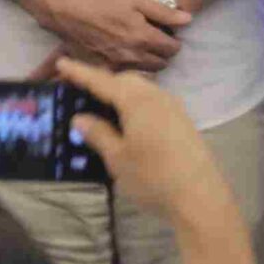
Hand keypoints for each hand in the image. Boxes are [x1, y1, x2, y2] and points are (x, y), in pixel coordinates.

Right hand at [40, 0, 188, 72]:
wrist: (66, 11)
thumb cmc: (100, 1)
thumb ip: (162, 11)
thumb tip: (188, 19)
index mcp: (144, 37)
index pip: (173, 49)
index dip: (173, 41)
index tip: (166, 34)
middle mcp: (134, 55)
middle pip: (161, 63)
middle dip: (162, 54)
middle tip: (154, 42)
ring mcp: (118, 64)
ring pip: (145, 71)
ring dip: (147, 62)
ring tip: (139, 49)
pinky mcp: (104, 68)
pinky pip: (125, 73)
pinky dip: (129, 68)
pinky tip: (123, 56)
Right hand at [57, 58, 235, 220]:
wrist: (201, 200)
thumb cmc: (153, 177)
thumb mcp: (117, 158)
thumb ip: (98, 133)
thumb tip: (81, 118)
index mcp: (137, 101)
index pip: (102, 81)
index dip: (80, 72)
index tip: (61, 62)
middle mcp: (158, 98)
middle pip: (126, 80)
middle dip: (103, 81)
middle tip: (82, 91)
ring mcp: (175, 110)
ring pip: (143, 90)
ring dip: (121, 93)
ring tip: (104, 107)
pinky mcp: (184, 124)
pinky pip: (154, 102)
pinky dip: (136, 104)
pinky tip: (130, 122)